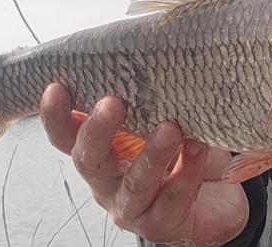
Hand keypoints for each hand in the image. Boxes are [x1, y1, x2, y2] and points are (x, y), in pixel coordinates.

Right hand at [40, 83, 248, 245]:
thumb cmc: (182, 154)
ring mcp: (132, 207)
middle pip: (89, 161)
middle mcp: (107, 182)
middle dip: (98, 131)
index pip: (66, 136)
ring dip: (151, 154)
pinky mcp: (162, 224)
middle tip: (113, 104)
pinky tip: (199, 147)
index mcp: (101, 153)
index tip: (57, 87)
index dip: (56, 116)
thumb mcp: (162, 119)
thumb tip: (157, 47)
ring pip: (135, 184)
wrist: (215, 199)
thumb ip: (152, 96)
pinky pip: (174, 197)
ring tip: (170, 128)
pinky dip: (189, 170)